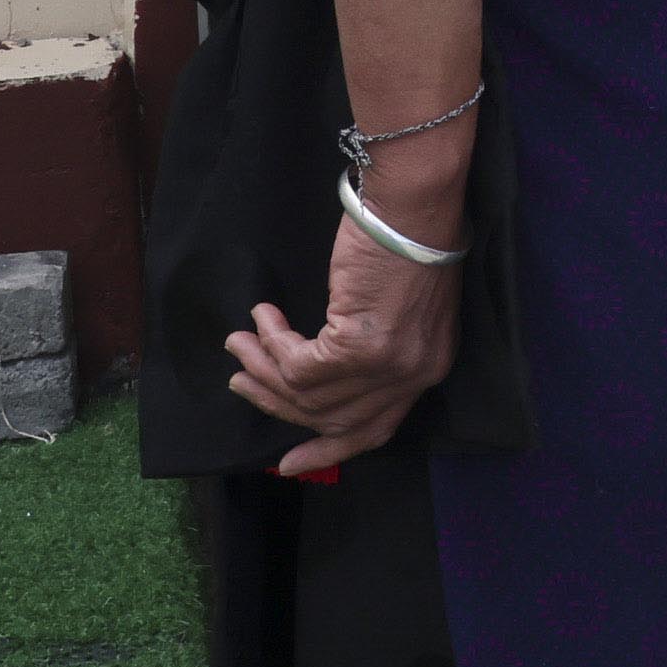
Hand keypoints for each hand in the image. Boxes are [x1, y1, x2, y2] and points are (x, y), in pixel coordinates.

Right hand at [228, 155, 465, 477]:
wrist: (416, 202)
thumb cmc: (407, 240)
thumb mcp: (404, 308)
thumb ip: (377, 350)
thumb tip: (326, 375)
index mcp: (427, 368)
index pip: (375, 429)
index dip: (329, 447)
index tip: (289, 464)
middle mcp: (412, 375)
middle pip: (333, 417)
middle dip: (279, 403)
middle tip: (242, 380)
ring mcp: (387, 365)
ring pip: (307, 392)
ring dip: (264, 368)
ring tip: (238, 345)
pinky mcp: (360, 346)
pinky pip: (298, 364)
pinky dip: (271, 343)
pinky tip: (262, 317)